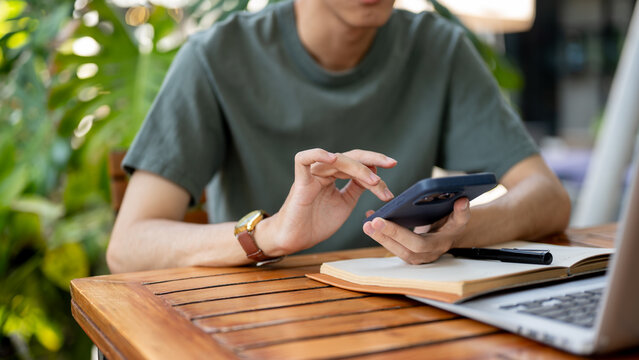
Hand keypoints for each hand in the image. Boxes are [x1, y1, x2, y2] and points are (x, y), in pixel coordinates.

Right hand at [265, 148, 396, 254]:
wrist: (296, 240)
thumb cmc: (316, 223)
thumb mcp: (345, 203)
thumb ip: (356, 188)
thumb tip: (374, 173)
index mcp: (334, 175)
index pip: (357, 163)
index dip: (375, 164)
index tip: (393, 169)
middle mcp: (324, 171)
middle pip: (350, 157)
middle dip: (372, 159)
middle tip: (391, 165)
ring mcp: (312, 174)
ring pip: (337, 159)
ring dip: (358, 168)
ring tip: (373, 180)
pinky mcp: (300, 182)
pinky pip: (303, 159)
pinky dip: (318, 154)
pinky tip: (333, 157)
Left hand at [363, 197, 470, 263]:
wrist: (449, 235)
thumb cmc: (453, 224)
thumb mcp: (460, 219)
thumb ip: (462, 212)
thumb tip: (462, 201)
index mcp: (438, 245)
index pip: (418, 243)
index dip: (399, 233)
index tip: (382, 220)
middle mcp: (426, 255)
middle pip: (403, 248)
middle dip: (386, 235)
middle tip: (371, 222)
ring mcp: (415, 257)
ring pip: (394, 249)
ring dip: (379, 236)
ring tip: (366, 223)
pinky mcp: (407, 253)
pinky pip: (391, 245)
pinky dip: (380, 234)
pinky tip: (369, 221)